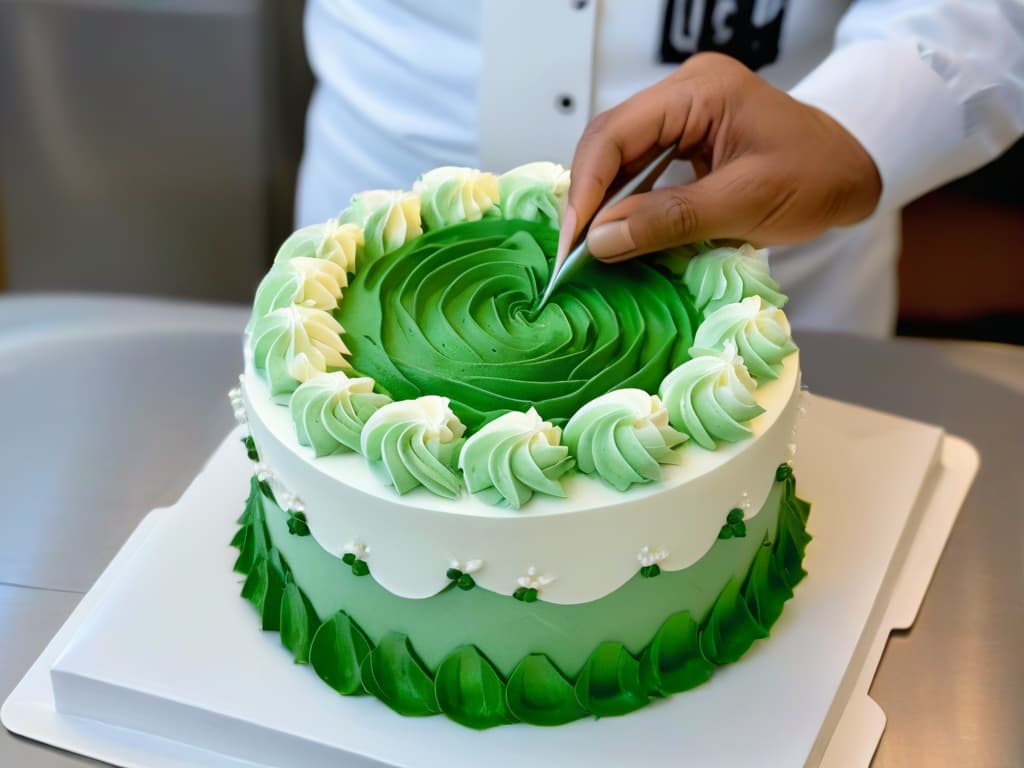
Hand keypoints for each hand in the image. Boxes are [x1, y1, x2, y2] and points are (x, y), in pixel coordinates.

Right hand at [559, 53, 881, 262]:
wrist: (852, 169)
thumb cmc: (815, 177)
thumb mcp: (744, 204)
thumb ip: (669, 220)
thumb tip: (600, 242)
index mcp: (700, 90)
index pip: (617, 133)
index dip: (586, 189)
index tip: (573, 241)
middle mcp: (683, 92)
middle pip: (609, 141)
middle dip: (587, 199)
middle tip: (572, 253)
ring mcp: (681, 113)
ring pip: (618, 157)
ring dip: (600, 205)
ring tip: (585, 250)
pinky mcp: (682, 137)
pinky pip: (638, 168)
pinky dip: (623, 204)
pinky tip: (614, 235)